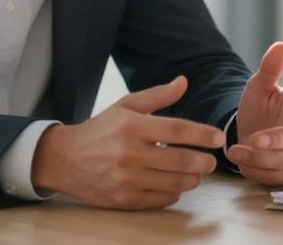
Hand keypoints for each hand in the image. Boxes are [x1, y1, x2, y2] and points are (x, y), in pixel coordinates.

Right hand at [30, 76, 225, 208]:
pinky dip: (173, 192)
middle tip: (211, 161)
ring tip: (195, 172)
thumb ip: (157, 96)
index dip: (202, 135)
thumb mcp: (125, 106)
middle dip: (203, 162)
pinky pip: (161, 199)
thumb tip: (183, 82)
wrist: (64, 160)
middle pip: (180, 160)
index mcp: (132, 126)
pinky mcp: (124, 199)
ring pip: (174, 183)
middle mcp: (129, 153)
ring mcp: (126, 179)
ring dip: (192, 179)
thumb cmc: (100, 130)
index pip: (177, 130)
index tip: (218, 137)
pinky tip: (174, 183)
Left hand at [228, 41, 282, 185]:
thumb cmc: (257, 107)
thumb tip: (281, 45)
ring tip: (235, 150)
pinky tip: (240, 161)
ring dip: (262, 158)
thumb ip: (270, 68)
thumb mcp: (258, 86)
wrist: (243, 132)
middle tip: (254, 138)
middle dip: (278, 139)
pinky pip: (279, 176)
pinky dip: (258, 171)